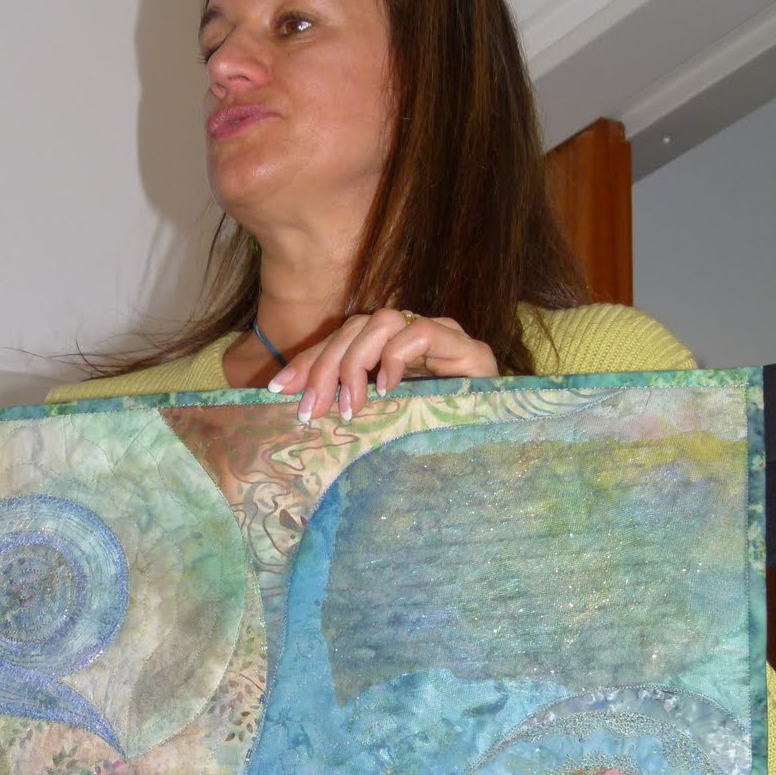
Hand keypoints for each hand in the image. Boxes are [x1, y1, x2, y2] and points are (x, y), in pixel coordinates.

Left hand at [267, 308, 497, 422]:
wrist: (498, 452)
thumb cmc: (436, 443)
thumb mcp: (383, 425)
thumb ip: (353, 410)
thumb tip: (303, 415)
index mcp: (390, 352)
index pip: (341, 340)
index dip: (308, 361)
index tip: (277, 389)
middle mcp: (412, 337)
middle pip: (356, 327)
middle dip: (325, 366)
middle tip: (311, 411)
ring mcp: (441, 338)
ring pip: (383, 322)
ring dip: (356, 363)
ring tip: (350, 406)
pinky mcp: (468, 349)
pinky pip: (422, 333)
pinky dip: (398, 358)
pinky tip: (387, 390)